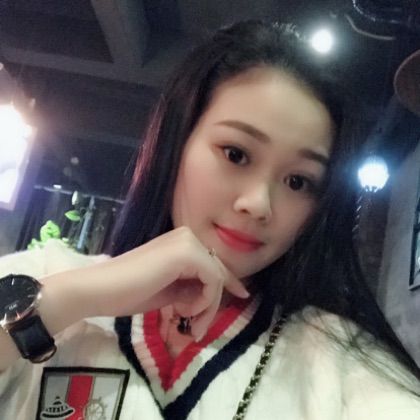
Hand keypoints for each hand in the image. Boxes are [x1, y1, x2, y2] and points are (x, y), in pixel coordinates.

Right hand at [72, 226, 248, 339]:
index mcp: (181, 243)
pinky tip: (183, 309)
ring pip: (216, 277)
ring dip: (207, 306)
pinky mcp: (187, 253)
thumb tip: (211, 293)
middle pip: (216, 272)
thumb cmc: (129, 292)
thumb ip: (191, 286)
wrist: (102, 290)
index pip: (213, 264)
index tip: (242, 297)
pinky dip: (204, 300)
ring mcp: (187, 242)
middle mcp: (188, 236)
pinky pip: (212, 280)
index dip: (229, 282)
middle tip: (198, 329)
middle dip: (212, 304)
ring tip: (189, 324)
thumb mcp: (170, 290)